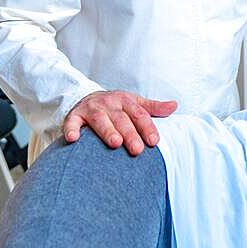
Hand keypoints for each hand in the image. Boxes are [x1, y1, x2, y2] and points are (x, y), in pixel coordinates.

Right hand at [62, 91, 177, 155]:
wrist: (87, 98)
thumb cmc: (116, 106)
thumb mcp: (135, 103)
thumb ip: (154, 107)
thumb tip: (175, 105)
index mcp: (126, 101)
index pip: (139, 114)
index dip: (147, 127)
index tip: (154, 141)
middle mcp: (109, 104)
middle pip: (121, 119)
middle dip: (130, 134)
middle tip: (137, 149)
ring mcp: (92, 109)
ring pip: (100, 120)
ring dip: (107, 131)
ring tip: (114, 143)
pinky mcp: (75, 115)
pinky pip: (71, 122)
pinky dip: (71, 129)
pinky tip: (73, 139)